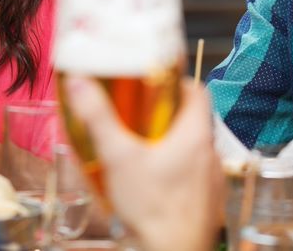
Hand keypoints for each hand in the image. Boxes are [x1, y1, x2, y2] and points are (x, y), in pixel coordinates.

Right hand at [64, 76, 222, 250]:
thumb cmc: (153, 209)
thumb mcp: (118, 157)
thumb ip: (98, 118)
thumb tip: (80, 84)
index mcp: (195, 135)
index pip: (199, 91)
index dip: (179, 82)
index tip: (157, 83)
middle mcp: (210, 154)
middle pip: (195, 120)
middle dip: (168, 115)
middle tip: (141, 115)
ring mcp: (212, 180)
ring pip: (195, 149)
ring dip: (174, 144)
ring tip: (144, 148)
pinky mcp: (208, 201)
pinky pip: (195, 175)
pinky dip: (178, 171)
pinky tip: (155, 181)